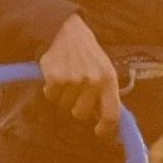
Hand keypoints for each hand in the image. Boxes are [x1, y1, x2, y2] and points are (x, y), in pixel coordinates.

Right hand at [38, 13, 120, 139]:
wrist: (66, 31)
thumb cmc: (88, 54)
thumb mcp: (105, 70)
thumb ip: (106, 94)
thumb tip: (105, 121)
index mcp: (109, 81)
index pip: (111, 114)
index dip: (106, 128)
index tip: (99, 131)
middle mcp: (93, 82)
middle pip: (81, 114)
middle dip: (77, 107)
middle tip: (76, 91)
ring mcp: (74, 80)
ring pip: (64, 105)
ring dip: (63, 96)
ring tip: (68, 77)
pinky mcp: (56, 78)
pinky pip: (51, 95)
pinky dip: (51, 89)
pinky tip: (56, 74)